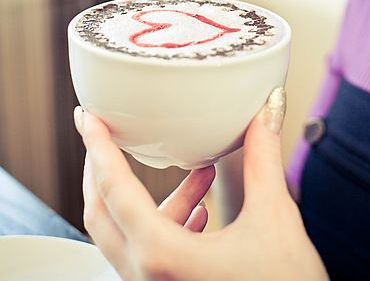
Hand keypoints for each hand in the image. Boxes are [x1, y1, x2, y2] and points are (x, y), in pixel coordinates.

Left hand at [74, 89, 328, 280]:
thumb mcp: (274, 219)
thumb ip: (264, 159)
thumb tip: (267, 113)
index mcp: (163, 256)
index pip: (115, 188)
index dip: (99, 146)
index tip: (89, 119)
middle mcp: (148, 277)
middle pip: (102, 213)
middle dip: (103, 169)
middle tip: (107, 136)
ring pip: (127, 233)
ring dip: (153, 197)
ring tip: (197, 171)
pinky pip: (150, 252)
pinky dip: (168, 223)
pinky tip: (202, 212)